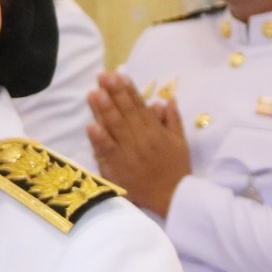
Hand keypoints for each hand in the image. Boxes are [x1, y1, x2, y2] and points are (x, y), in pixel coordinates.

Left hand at [86, 72, 192, 217]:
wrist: (172, 198)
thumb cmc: (176, 169)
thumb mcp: (180, 142)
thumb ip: (173, 119)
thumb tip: (166, 99)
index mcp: (155, 131)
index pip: (139, 106)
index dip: (128, 89)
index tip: (118, 74)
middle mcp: (141, 139)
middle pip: (124, 112)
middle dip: (113, 93)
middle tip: (102, 76)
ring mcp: (128, 154)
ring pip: (114, 128)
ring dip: (103, 110)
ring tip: (94, 93)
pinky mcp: (118, 169)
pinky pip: (107, 152)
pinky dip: (99, 139)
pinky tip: (91, 126)